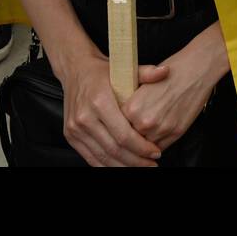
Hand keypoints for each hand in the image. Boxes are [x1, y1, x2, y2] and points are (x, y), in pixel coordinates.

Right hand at [55, 51, 162, 166]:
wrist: (75, 69)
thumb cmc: (103, 71)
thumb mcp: (125, 68)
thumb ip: (146, 73)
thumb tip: (166, 71)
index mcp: (100, 102)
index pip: (123, 135)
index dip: (141, 148)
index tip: (156, 153)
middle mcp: (85, 117)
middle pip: (113, 149)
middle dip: (135, 161)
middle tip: (152, 165)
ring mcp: (75, 129)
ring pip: (101, 156)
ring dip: (123, 166)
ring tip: (141, 167)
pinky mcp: (70, 135)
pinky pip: (90, 157)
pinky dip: (106, 165)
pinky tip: (122, 166)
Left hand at [121, 23, 228, 149]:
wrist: (196, 69)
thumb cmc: (170, 72)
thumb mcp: (142, 84)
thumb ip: (131, 105)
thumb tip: (123, 120)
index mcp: (131, 108)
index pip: (120, 128)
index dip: (123, 126)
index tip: (126, 125)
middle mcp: (144, 121)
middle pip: (133, 138)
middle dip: (136, 134)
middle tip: (141, 126)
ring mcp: (161, 129)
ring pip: (147, 146)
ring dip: (147, 141)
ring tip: (152, 128)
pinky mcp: (176, 132)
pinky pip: (162, 147)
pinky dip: (160, 143)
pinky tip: (163, 129)